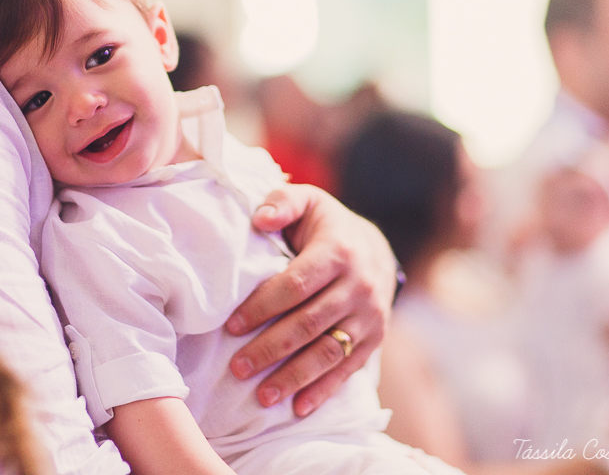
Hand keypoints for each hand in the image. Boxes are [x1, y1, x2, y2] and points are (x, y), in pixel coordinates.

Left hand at [227, 183, 396, 416]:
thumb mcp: (307, 201)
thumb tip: (259, 219)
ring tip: (262, 396)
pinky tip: (298, 408)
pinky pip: (348, 369)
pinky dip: (324, 391)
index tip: (232, 326)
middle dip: (271, 348)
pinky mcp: (375, 339)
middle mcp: (359, 286)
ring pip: (329, 352)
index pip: (295, 285)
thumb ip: (282, 203)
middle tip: (237, 368)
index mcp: (338, 252)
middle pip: (309, 324)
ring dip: (295, 377)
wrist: (376, 247)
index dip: (262, 307)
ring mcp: (370, 317)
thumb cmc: (325, 225)